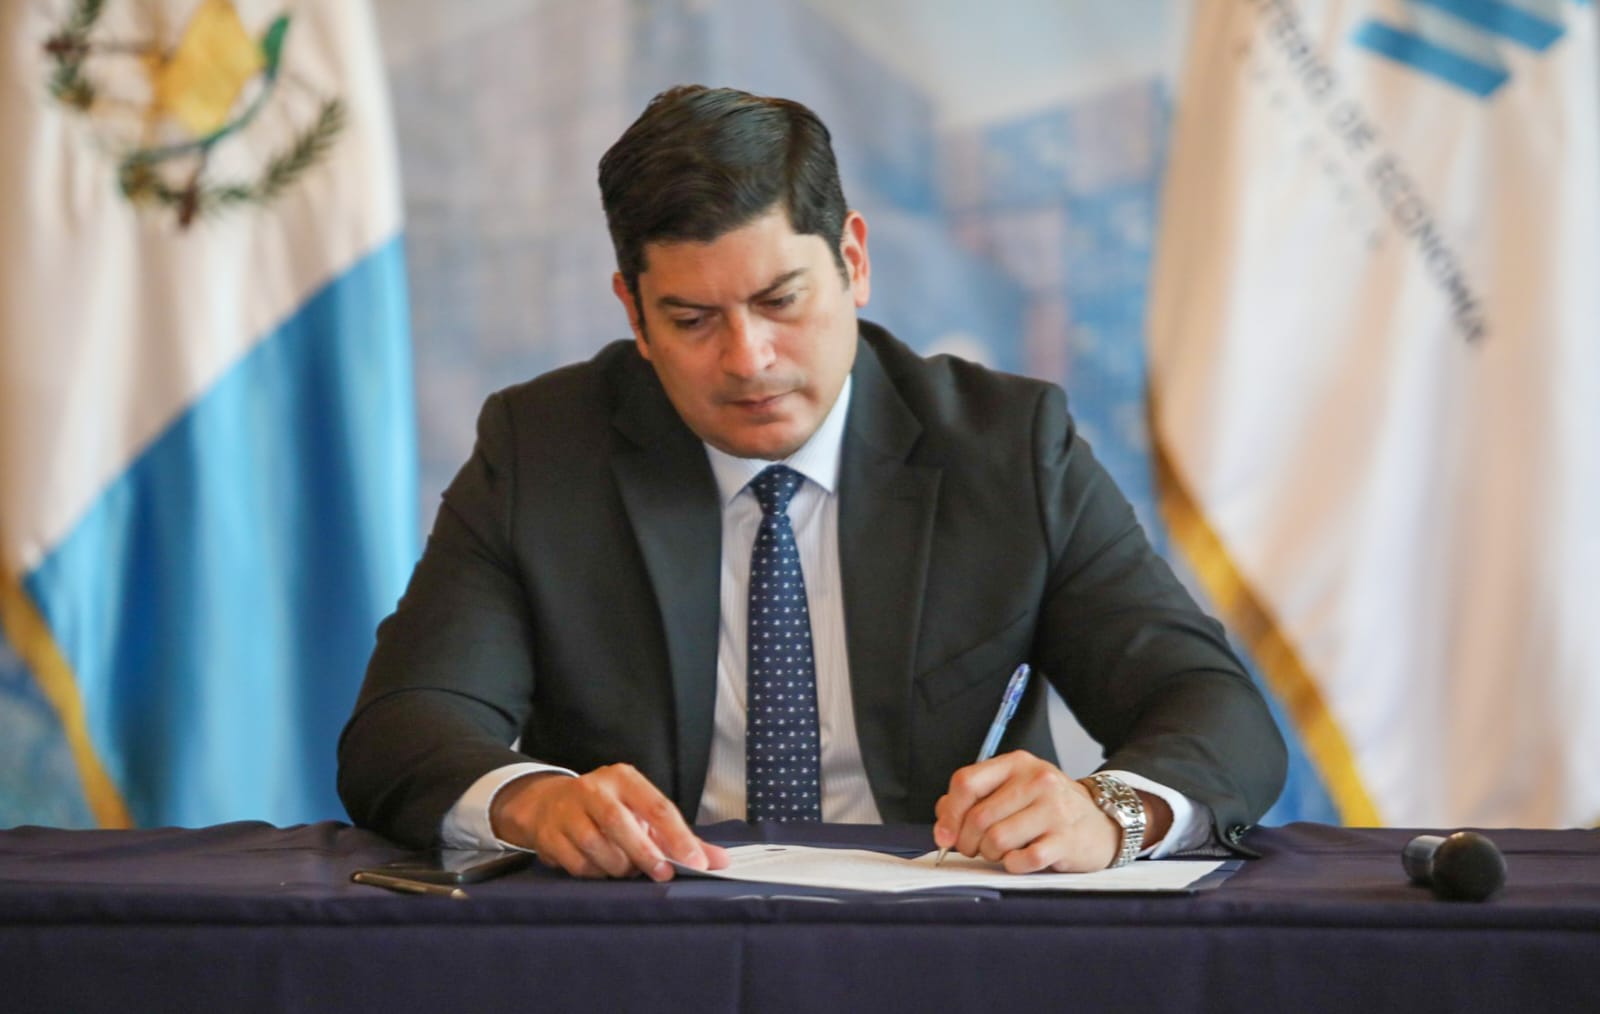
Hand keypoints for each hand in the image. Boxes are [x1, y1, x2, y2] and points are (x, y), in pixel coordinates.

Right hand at [489, 765, 728, 881]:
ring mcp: (567, 811)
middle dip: (645, 854)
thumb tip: (720, 862)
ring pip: (596, 846)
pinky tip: (602, 869)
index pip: (657, 806)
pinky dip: (596, 874)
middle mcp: (593, 789)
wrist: (549, 804)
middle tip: (662, 874)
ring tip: (627, 868)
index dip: (678, 837)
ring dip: (618, 866)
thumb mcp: (644, 813)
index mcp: (624, 778)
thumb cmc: (609, 810)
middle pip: (620, 823)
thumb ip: (682, 837)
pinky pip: (578, 864)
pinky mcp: (550, 835)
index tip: (696, 863)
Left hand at [932, 751, 1168, 872]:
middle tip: (976, 849)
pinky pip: (1023, 859)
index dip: (949, 813)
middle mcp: (1037, 781)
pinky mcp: (1067, 840)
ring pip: (997, 839)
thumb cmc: (1047, 809)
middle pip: (978, 817)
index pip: (966, 782)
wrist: (1102, 823)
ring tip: (1001, 852)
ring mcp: (1054, 810)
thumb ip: (975, 801)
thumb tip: (943, 825)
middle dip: (968, 842)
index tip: (945, 835)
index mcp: (1016, 764)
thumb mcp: (1012, 791)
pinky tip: (1019, 859)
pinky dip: (1013, 865)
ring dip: (991, 854)